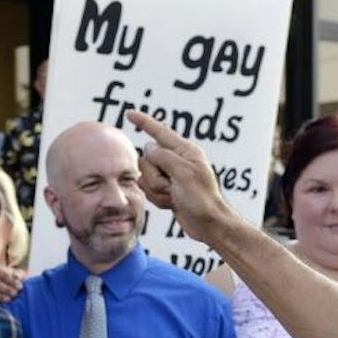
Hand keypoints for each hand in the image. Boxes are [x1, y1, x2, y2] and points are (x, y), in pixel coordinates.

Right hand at [0, 264, 23, 304]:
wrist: (2, 282)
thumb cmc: (11, 278)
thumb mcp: (15, 275)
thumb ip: (18, 275)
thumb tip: (18, 277)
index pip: (4, 275)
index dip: (12, 281)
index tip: (20, 287)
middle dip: (7, 289)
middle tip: (15, 293)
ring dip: (1, 296)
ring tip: (9, 299)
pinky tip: (3, 302)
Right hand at [127, 111, 237, 243]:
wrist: (208, 224)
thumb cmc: (202, 199)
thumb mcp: (184, 173)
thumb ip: (164, 156)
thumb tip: (148, 147)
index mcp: (185, 151)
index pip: (159, 132)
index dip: (143, 122)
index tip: (129, 113)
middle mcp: (177, 161)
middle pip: (147, 160)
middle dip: (155, 177)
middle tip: (173, 187)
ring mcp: (171, 176)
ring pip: (145, 176)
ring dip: (157, 190)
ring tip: (174, 196)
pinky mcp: (167, 189)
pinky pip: (149, 189)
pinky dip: (158, 198)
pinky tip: (172, 203)